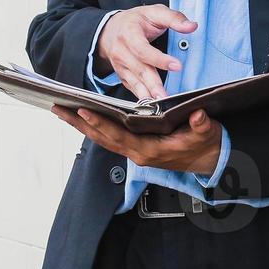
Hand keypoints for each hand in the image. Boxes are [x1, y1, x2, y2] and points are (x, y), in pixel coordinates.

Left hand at [51, 105, 221, 175]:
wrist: (211, 161)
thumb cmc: (206, 146)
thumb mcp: (207, 134)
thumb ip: (202, 125)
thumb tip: (198, 114)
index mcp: (150, 151)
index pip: (119, 136)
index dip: (100, 123)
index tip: (83, 110)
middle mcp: (137, 154)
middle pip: (102, 137)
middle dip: (79, 122)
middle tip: (58, 107)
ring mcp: (135, 152)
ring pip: (102, 138)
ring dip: (82, 125)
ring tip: (62, 109)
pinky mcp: (135, 148)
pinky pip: (109, 138)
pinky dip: (94, 127)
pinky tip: (83, 117)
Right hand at [95, 5, 196, 101]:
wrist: (110, 30)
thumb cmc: (135, 21)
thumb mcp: (154, 12)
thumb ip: (173, 18)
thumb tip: (191, 26)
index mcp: (129, 33)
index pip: (143, 49)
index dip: (160, 59)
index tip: (177, 66)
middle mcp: (122, 51)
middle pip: (139, 69)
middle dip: (153, 84)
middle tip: (165, 95)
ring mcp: (120, 65)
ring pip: (134, 82)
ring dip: (147, 94)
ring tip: (159, 103)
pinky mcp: (122, 75)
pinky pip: (132, 87)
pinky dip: (141, 96)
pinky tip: (151, 104)